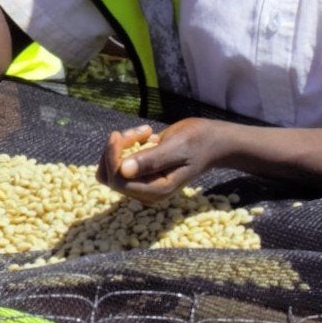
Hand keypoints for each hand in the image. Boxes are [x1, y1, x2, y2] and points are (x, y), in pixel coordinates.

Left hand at [100, 119, 227, 201]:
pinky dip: (126, 144)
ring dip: (120, 145)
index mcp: (157, 191)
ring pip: (111, 167)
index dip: (111, 158)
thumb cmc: (199, 142)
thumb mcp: (177, 147)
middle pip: (109, 176)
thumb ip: (152, 160)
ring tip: (144, 131)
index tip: (119, 135)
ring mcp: (142, 182)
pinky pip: (120, 160)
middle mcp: (147, 191)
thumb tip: (123, 170)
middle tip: (137, 132)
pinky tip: (147, 133)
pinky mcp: (141, 172)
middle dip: (115, 151)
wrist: (212, 141)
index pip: (118, 181)